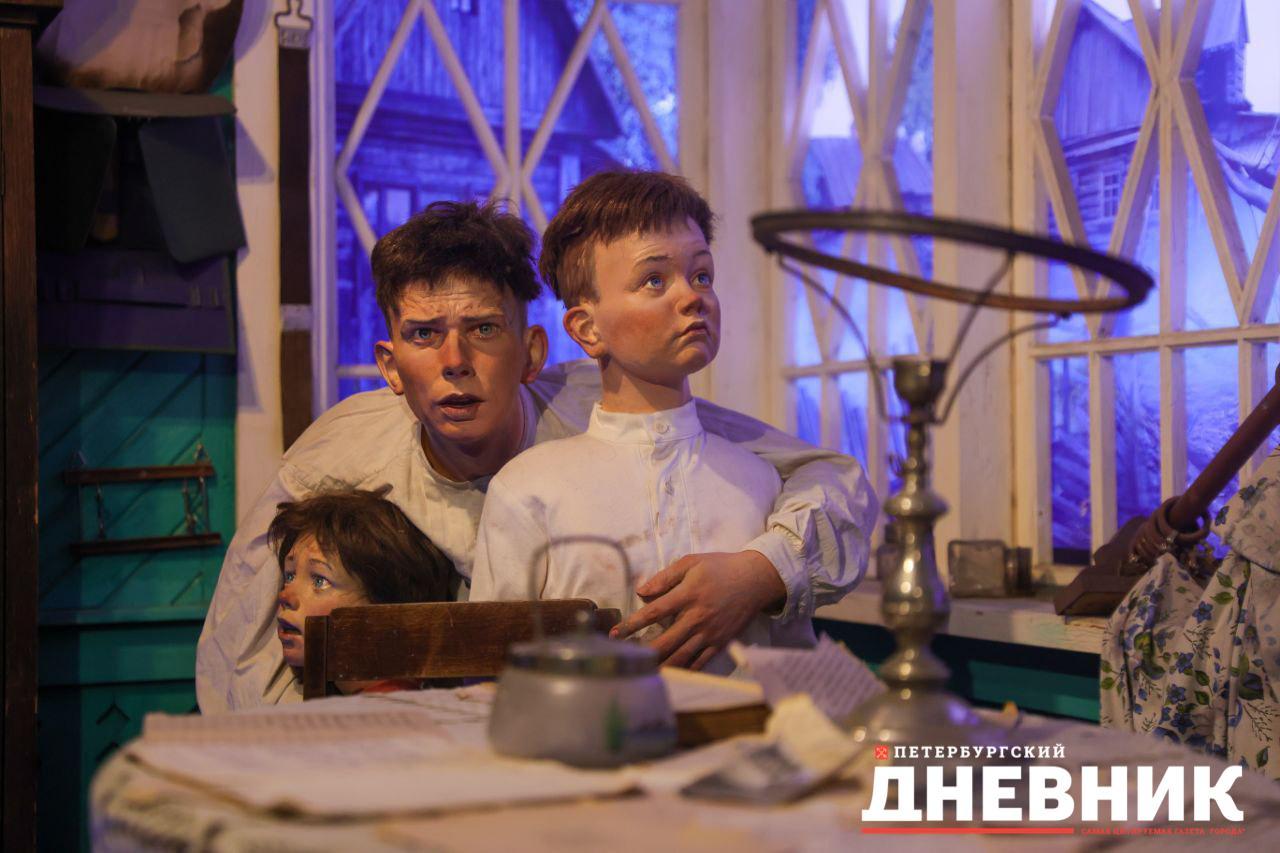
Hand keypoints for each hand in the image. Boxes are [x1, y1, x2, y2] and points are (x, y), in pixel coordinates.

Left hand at [610, 550, 785, 669]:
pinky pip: (700, 662)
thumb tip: (641, 591)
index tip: (614, 634)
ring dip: (660, 666)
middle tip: (624, 661)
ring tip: (643, 673)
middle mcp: (698, 617)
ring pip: (681, 656)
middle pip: (665, 640)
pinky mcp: (721, 643)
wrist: (756, 579)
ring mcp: (710, 633)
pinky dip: (684, 671)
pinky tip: (671, 675)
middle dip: (643, 652)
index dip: (632, 624)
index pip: (654, 612)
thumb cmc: (720, 567)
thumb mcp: (692, 562)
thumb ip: (665, 577)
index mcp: (688, 594)